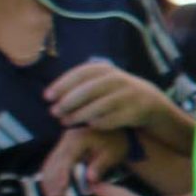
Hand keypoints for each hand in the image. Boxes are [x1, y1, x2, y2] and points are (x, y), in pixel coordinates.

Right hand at [34, 124, 127, 195]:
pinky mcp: (63, 146)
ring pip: (50, 161)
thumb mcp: (113, 154)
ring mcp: (63, 141)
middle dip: (51, 181)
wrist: (114, 128)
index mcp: (78, 139)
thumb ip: (100, 166)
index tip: (60, 192)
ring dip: (49, 179)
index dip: (61, 178)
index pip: (65, 161)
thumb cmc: (116, 141)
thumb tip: (90, 179)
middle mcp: (67, 138)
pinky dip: (51, 173)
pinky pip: (53, 160)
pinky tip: (51, 186)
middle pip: (53, 162)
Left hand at [45, 60, 173, 133]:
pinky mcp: (134, 112)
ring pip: (98, 106)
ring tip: (65, 122)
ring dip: (78, 115)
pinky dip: (96, 123)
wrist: (148, 100)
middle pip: (87, 90)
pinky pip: (110, 119)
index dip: (62, 85)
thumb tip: (51, 95)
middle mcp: (117, 80)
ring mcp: (127, 96)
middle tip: (54, 112)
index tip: (47, 96)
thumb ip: (79, 84)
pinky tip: (86, 126)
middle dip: (68, 102)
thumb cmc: (114, 92)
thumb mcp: (100, 80)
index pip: (80, 74)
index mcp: (105, 69)